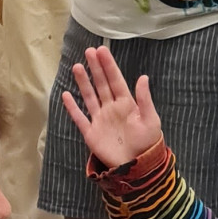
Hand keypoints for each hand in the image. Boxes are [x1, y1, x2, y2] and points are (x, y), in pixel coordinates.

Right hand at [61, 45, 162, 169]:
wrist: (137, 167)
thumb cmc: (148, 143)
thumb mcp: (150, 120)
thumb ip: (145, 99)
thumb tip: (143, 77)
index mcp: (126, 103)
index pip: (115, 80)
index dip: (108, 65)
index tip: (101, 50)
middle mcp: (111, 108)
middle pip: (101, 84)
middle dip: (95, 68)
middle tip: (89, 51)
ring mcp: (100, 119)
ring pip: (89, 97)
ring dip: (83, 82)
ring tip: (77, 67)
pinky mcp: (91, 132)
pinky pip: (80, 118)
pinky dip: (72, 108)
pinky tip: (66, 95)